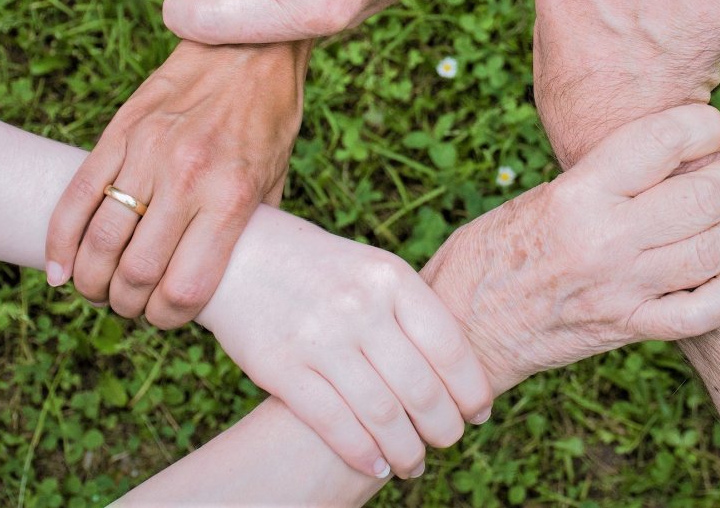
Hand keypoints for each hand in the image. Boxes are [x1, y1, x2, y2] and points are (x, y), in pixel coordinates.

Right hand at [45, 41, 307, 327]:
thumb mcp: (276, 180)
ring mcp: (147, 153)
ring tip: (99, 289)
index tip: (166, 317)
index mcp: (231, 197)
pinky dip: (59, 241)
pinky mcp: (120, 133)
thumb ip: (249, 231)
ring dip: (91, 280)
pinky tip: (60, 269)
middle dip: (127, 305)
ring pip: (99, 241)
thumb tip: (229, 281)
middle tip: (130, 306)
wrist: (248, 48)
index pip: (185, 287)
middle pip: (135, 273)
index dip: (168, 318)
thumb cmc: (269, 119)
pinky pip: (77, 196)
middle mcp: (187, 178)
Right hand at [197, 206, 492, 480]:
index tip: (479, 413)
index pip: (449, 347)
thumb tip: (460, 372)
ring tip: (415, 463)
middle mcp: (359, 306)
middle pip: (421, 388)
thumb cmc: (321, 268)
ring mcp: (319, 337)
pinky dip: (363, 454)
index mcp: (390, 277)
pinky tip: (377, 466)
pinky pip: (334, 424)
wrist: (240, 254)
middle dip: (444, 427)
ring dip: (407, 451)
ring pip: (382, 415)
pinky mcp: (280, 367)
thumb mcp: (372, 269)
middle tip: (449, 441)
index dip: (471, 389)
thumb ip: (411, 311)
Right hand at [423, 104, 719, 393]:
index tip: (713, 126)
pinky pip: (702, 312)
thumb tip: (662, 160)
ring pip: (716, 251)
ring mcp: (621, 288)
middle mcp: (604, 239)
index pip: (663, 141)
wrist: (463, 327)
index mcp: (577, 194)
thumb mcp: (538, 197)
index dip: (705, 124)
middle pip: (705, 195)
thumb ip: (599, 181)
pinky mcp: (627, 328)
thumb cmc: (490, 252)